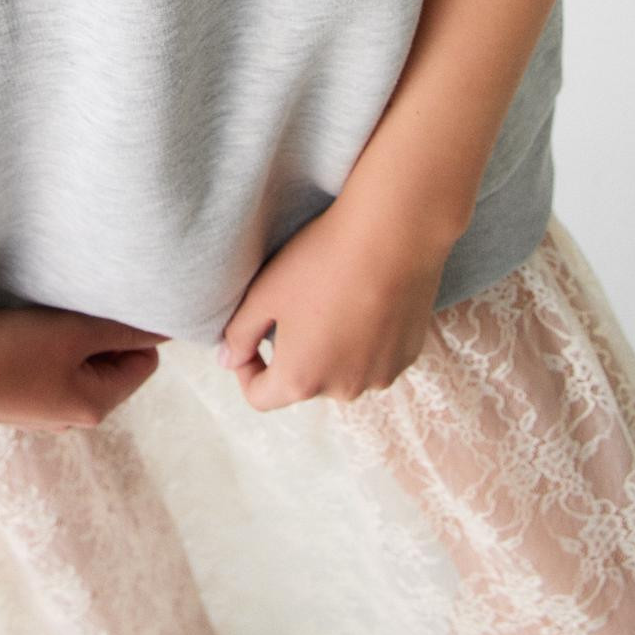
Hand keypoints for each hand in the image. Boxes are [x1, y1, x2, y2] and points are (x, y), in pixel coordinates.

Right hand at [0, 303, 170, 430]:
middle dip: (97, 331)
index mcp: (95, 406)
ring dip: (65, 335)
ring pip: (72, 363)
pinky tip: (14, 327)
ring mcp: (36, 411)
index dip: (133, 326)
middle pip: (108, 363)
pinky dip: (37, 344)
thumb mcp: (73, 333)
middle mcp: (69, 417)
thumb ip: (121, 329)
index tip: (109, 299)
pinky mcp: (9, 399)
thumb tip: (168, 327)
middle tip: (74, 301)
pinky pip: (41, 366)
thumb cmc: (6, 349)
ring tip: (42, 313)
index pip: (144, 361)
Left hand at [215, 195, 454, 411]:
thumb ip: (239, 334)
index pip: (260, 397)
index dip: (247, 368)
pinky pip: (373, 358)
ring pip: (341, 370)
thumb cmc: (320, 263)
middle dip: (293, 353)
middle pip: (304, 382)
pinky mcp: (406, 357)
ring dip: (331, 349)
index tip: (251, 335)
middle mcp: (342, 390)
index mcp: (300, 380)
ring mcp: (379, 377)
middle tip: (296, 305)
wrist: (392, 237)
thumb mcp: (264, 294)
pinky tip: (364, 301)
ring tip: (333, 300)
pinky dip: (363, 340)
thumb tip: (228, 361)